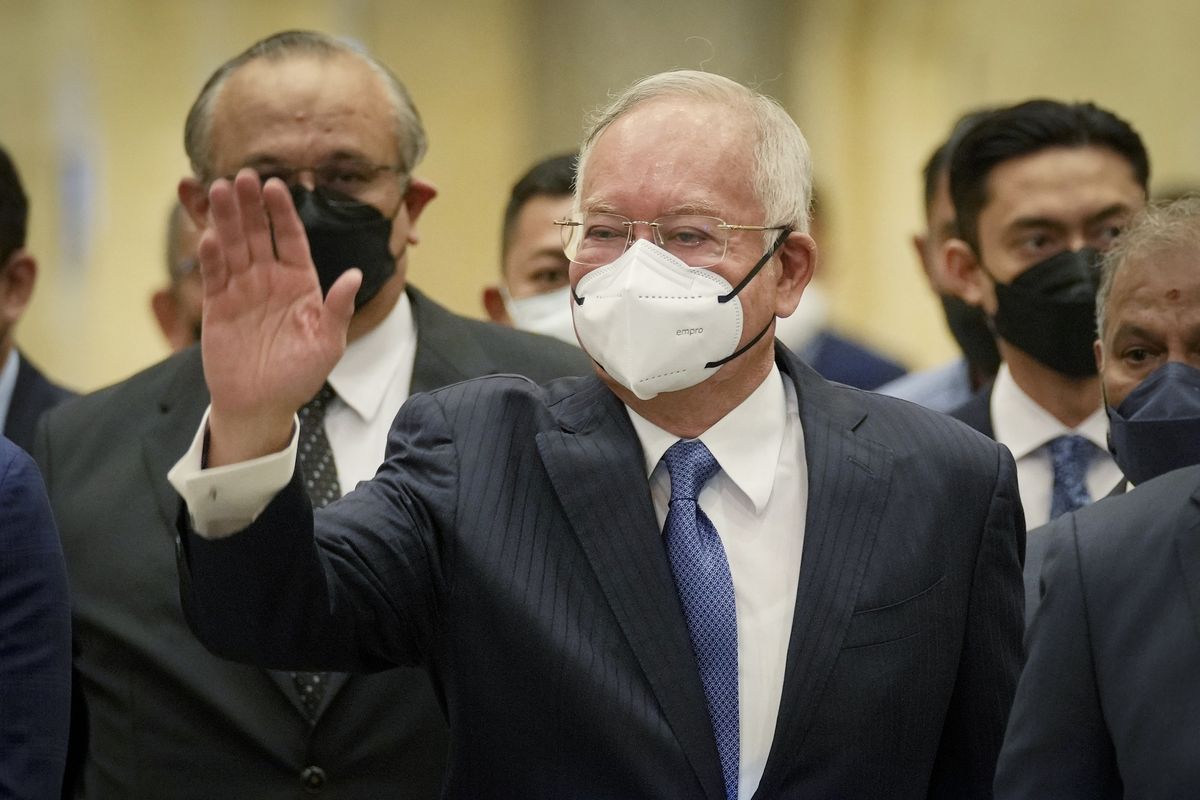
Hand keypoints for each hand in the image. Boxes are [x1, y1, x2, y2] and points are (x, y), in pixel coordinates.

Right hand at [198, 169, 360, 465]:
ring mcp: (242, 290)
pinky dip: (211, 257)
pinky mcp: (217, 305)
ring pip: (233, 246)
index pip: (291, 238)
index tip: (277, 186)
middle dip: (251, 206)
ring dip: (226, 220)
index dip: (283, 213)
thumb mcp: (327, 344)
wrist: (262, 405)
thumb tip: (356, 276)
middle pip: (258, 234)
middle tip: (243, 176)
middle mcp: (270, 279)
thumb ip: (337, 309)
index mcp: (301, 283)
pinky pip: (214, 275)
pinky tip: (208, 236)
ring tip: (220, 190)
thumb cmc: (301, 375)